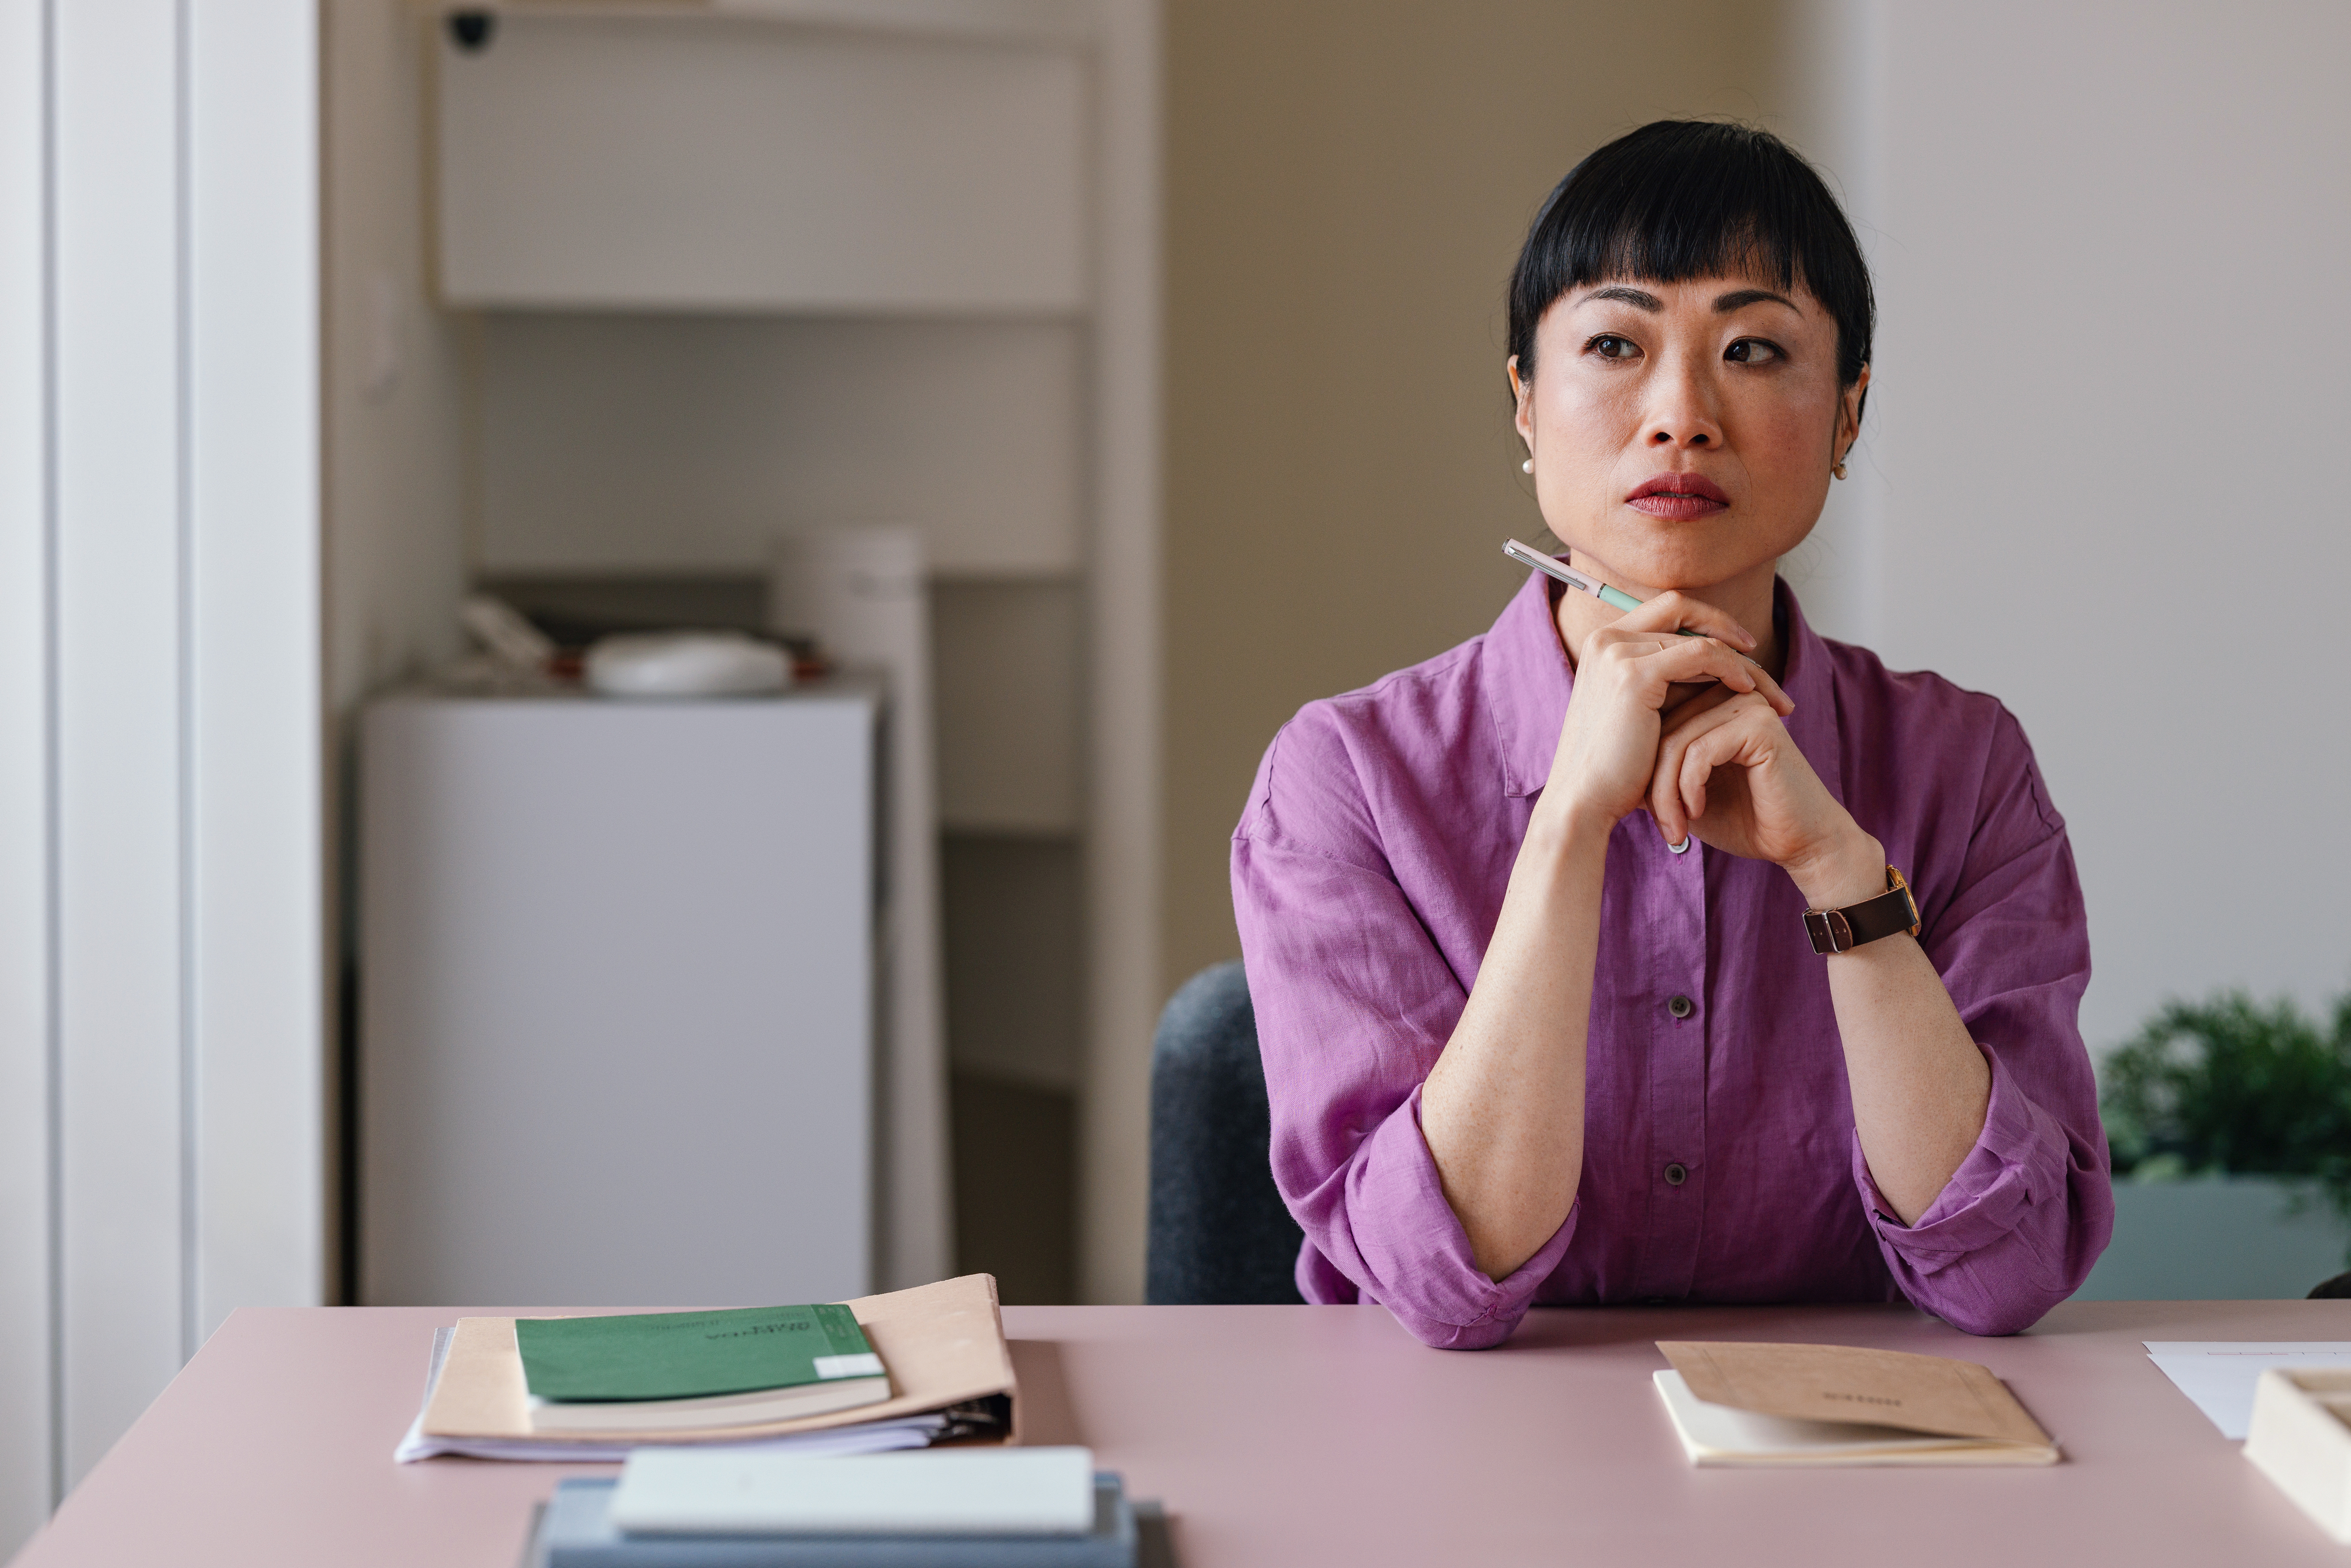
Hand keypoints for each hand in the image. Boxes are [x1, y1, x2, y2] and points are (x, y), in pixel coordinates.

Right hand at [1540, 592, 1793, 838]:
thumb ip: (1664, 684)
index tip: (1741, 650)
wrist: (1583, 802)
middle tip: (1759, 661)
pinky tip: (1748, 690)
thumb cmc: (1612, 770)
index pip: (1665, 610)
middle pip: (1682, 609)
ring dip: (1741, 660)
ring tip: (1767, 690)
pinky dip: (1731, 667)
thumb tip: (1713, 670)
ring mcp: (1617, 653)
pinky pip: (1701, 654)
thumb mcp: (1638, 714)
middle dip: (1727, 629)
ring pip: (1699, 636)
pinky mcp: (1634, 674)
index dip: (1706, 622)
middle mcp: (1605, 638)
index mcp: (1602, 644)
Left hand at [1648, 683, 1882, 904]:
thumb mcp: (1683, 791)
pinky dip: (1688, 788)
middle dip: (1652, 784)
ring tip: (1674, 827)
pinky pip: (1700, 751)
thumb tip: (1609, 761)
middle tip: (1662, 826)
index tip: (1645, 810)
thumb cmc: (1741, 819)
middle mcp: (1727, 695)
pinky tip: (1695, 813)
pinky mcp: (1759, 725)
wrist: (1797, 844)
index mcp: (1710, 702)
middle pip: (1660, 728)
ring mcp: (1746, 705)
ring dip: (1667, 792)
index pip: (1653, 720)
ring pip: (1675, 740)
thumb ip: (1655, 766)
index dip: (1642, 767)